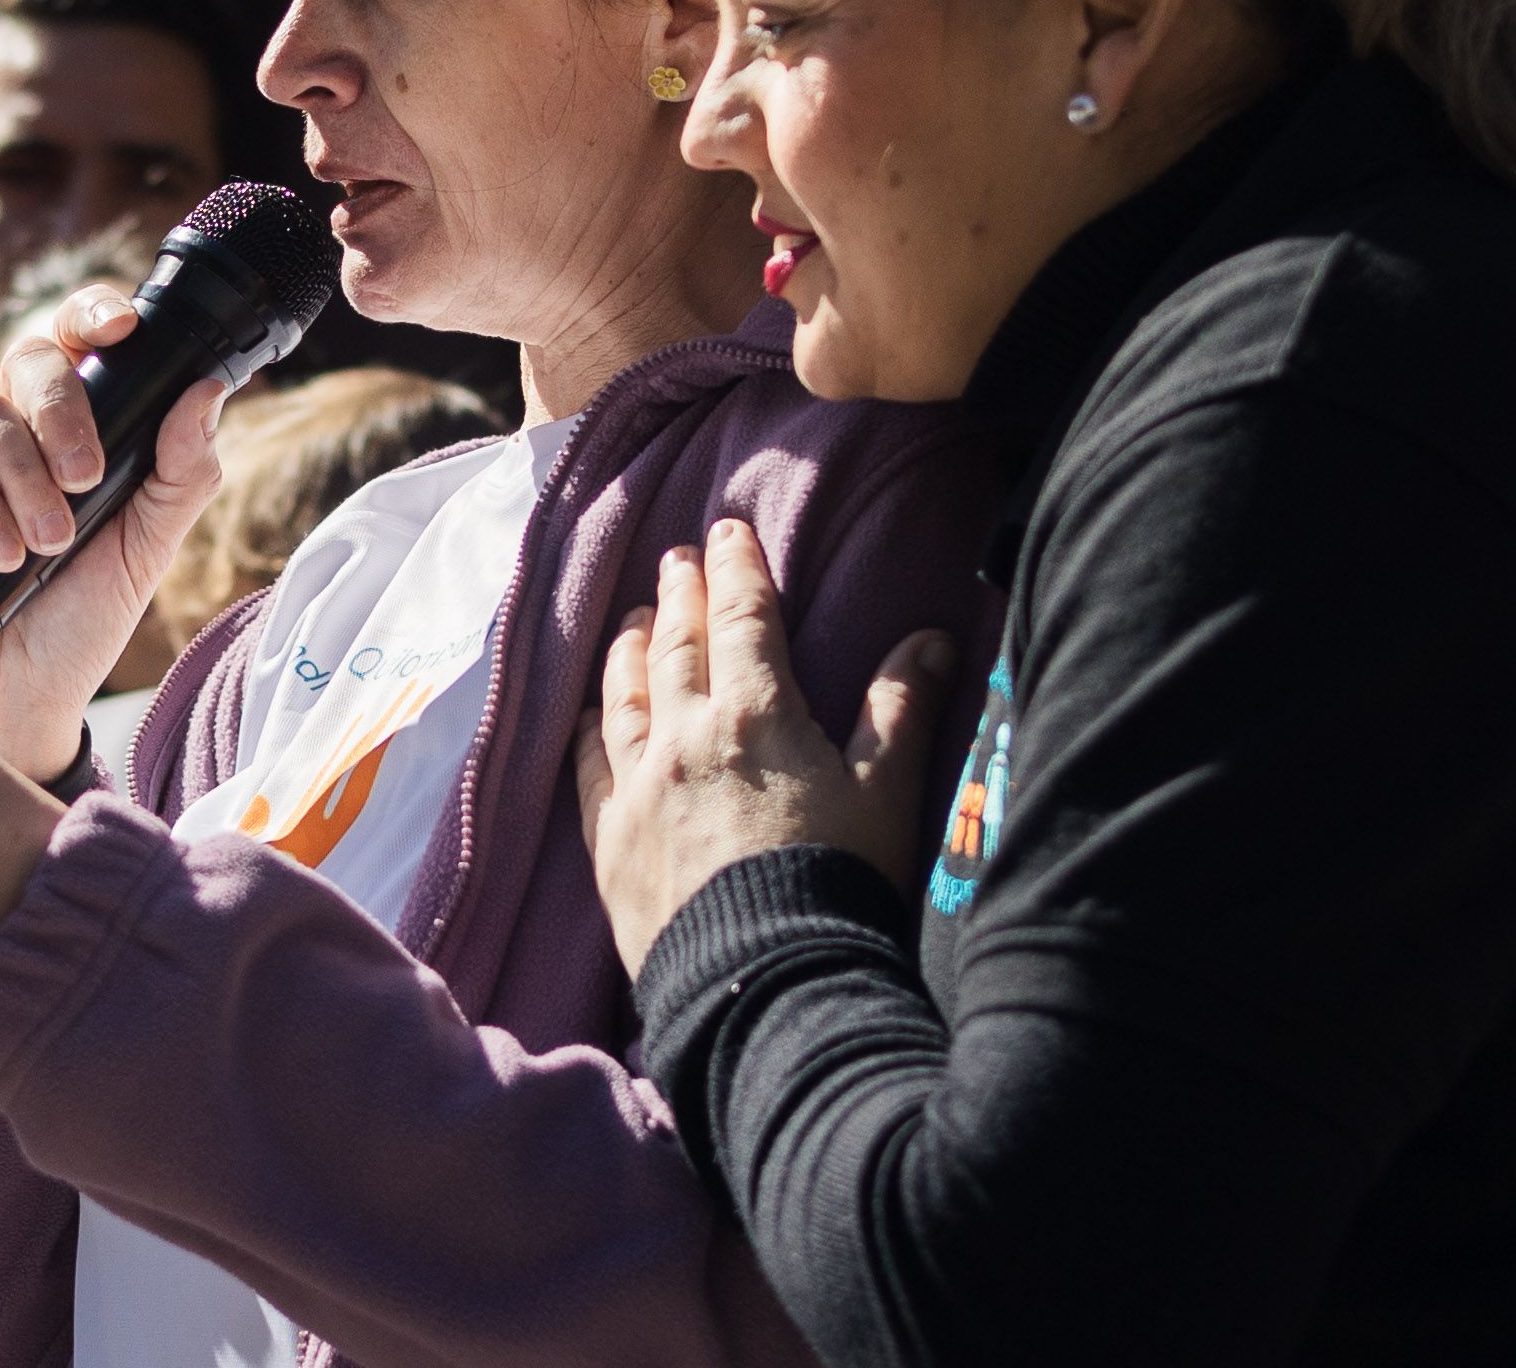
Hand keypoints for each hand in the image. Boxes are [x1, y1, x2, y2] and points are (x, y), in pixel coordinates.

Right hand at [0, 284, 230, 779]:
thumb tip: (207, 390)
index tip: (123, 328)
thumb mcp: (149, 548)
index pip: (81, 339)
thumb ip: (182, 472)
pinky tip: (4, 557)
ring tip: (51, 543)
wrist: (22, 701)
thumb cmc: (84, 618)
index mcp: (83, 425)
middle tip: (86, 477)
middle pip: (28, 360)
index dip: (94, 313)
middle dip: (61, 409)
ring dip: (25, 477)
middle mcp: (24, 433)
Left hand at [575, 520, 958, 975]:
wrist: (767, 984)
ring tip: (635, 619)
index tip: (725, 530)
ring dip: (629, 648)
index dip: (735, 569)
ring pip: (624, 694)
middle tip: (676, 558)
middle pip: (676, 645)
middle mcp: (685, 736)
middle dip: (679, 594)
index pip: (742, 618)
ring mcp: (638, 787)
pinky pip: (586, 764)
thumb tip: (929, 637)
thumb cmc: (838, 886)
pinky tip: (588, 713)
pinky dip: (588, 726)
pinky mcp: (607, 840)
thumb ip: (901, 709)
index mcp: (756, 715)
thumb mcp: (887, 794)